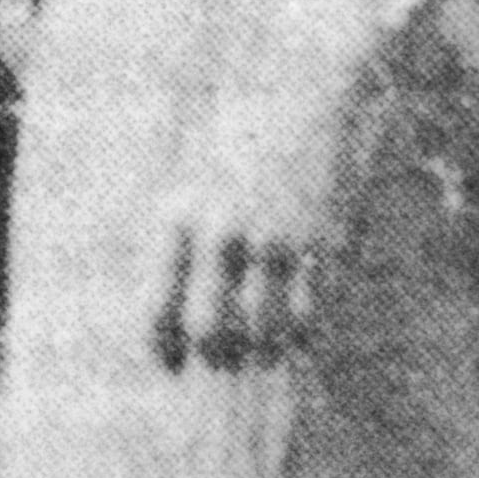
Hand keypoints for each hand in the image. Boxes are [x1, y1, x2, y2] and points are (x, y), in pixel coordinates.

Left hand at [148, 67, 340, 374]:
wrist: (309, 85)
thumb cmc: (245, 127)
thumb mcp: (196, 174)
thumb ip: (184, 230)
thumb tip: (180, 291)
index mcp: (180, 215)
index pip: (156, 303)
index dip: (159, 345)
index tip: (164, 368)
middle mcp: (222, 233)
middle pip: (209, 329)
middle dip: (210, 369)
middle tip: (212, 392)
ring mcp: (275, 241)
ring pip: (262, 330)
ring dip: (257, 364)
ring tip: (254, 390)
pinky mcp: (322, 241)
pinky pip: (310, 309)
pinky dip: (300, 339)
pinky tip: (296, 356)